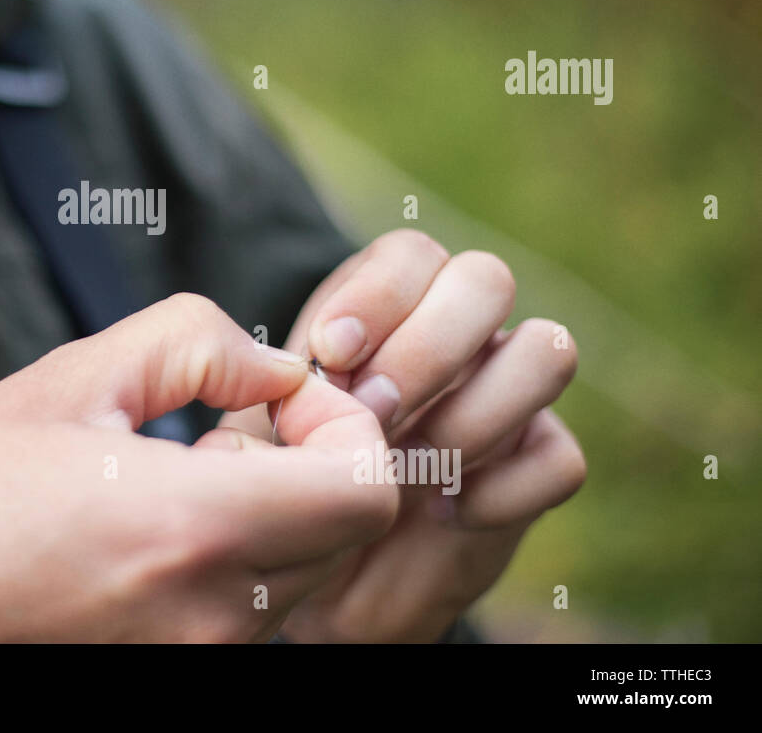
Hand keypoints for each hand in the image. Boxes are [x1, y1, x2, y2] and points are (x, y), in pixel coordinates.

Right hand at [0, 293, 397, 641]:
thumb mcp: (73, 377)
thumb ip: (198, 345)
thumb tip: (278, 369)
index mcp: (190, 526)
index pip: (367, 492)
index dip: (347, 427)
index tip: (281, 400)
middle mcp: (210, 612)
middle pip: (348, 534)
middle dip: (317, 463)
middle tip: (233, 425)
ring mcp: (193, 656)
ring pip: (306, 572)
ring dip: (279, 510)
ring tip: (185, 472)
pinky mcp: (172, 673)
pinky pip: (254, 609)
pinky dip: (243, 556)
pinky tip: (166, 524)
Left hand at [220, 230, 585, 641]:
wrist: (316, 572)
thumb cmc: (288, 480)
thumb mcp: (267, 428)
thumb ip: (287, 387)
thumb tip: (321, 367)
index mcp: (388, 308)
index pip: (411, 255)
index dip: (378, 294)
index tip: (330, 353)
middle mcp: (458, 336)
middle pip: (487, 280)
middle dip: (427, 350)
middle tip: (371, 414)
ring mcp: (507, 394)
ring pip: (548, 350)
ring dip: (475, 412)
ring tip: (409, 468)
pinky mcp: (538, 466)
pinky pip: (560, 456)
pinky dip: (504, 489)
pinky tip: (446, 513)